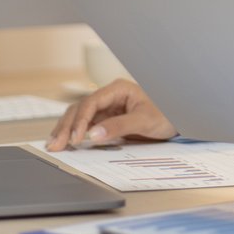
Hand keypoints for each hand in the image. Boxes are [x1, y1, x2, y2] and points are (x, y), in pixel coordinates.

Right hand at [46, 79, 175, 150]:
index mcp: (118, 89)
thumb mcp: (144, 121)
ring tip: (54, 144)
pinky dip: (75, 134)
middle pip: (80, 109)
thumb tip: (93, 135)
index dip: (80, 121)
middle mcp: (110, 96)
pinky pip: (87, 125)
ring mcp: (107, 108)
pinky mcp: (108, 119)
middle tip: (55, 144)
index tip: (75, 138)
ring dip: (67, 130)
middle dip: (66, 126)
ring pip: (80, 116)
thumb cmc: (167, 114)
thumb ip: (119, 126)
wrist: (179, 119)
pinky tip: (66, 142)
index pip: (91, 103)